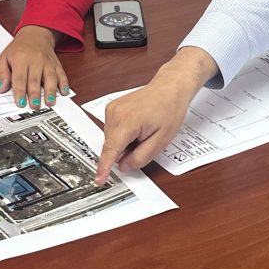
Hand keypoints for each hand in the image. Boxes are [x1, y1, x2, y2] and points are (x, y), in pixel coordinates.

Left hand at [0, 25, 66, 109]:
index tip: (20, 102)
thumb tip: (2, 88)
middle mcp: (35, 60)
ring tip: (50, 102)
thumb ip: (1, 73)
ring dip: (51, 91)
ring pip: (50, 77)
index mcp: (21, 59)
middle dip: (35, 94)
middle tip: (34, 106)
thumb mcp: (4, 57)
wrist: (36, 34)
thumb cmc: (19, 48)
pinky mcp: (56, 64)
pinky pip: (62, 74)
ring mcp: (47, 62)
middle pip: (35, 79)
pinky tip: (64, 92)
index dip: (20, 91)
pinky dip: (64, 83)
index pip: (20, 77)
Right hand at [94, 47, 216, 185]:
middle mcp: (115, 113)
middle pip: (112, 146)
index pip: (111, 150)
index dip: (104, 167)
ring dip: (126, 142)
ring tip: (143, 129)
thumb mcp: (161, 140)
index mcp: (127, 121)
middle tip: (146, 140)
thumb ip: (141, 157)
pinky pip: (113, 130)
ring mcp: (112, 109)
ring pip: (112, 139)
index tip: (99, 180)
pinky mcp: (112, 108)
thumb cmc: (169, 109)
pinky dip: (124, 133)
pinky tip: (137, 125)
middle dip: (126, 151)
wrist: (169, 88)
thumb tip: (124, 166)